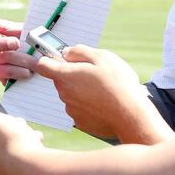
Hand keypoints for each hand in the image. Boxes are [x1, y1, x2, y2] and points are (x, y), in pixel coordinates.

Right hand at [0, 13, 37, 82]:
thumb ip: (6, 26)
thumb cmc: (34, 44)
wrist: (48, 62)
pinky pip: (4, 73)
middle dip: (0, 43)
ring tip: (31, 61)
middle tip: (16, 43)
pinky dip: (19, 71)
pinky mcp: (2, 77)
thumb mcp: (23, 31)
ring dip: (17, 59)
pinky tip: (28, 72)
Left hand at [34, 45, 168, 143]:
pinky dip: (90, 106)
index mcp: (66, 76)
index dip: (48, 58)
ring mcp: (71, 110)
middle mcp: (64, 94)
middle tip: (95, 74)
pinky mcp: (80, 123)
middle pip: (62, 80)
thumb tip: (67, 53)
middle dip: (74, 75)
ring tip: (105, 90)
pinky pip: (81, 110)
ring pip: (72, 95)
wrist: (131, 116)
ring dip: (83, 91)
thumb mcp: (102, 57)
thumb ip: (80, 51)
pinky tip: (105, 103)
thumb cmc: (118, 84)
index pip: (43, 65)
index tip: (55, 57)